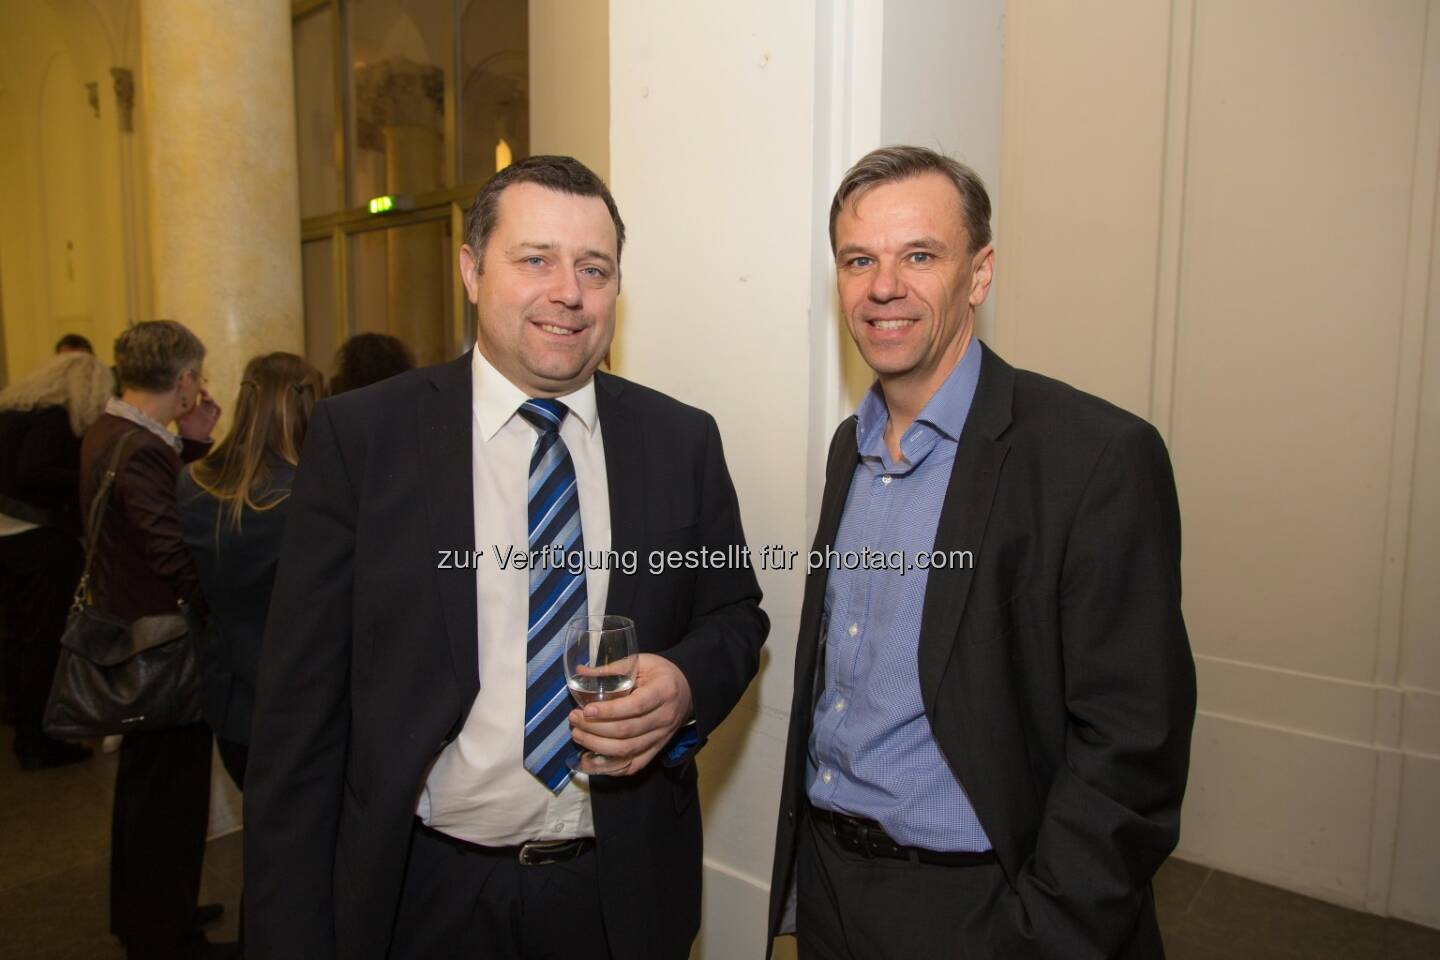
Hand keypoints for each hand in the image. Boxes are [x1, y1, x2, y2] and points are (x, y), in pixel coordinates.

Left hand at [177, 389, 220, 440]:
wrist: (191, 439)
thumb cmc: (184, 428)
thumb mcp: (178, 417)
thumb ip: (176, 410)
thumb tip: (170, 400)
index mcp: (193, 408)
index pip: (195, 397)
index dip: (196, 391)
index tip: (194, 386)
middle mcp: (201, 409)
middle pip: (205, 398)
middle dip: (204, 393)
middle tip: (201, 390)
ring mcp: (208, 414)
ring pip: (212, 403)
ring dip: (210, 399)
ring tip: (206, 398)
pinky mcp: (213, 419)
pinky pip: (217, 412)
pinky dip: (217, 407)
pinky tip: (213, 405)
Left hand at [568, 653, 692, 774]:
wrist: (687, 691)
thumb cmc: (661, 674)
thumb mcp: (642, 662)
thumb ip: (614, 668)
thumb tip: (581, 672)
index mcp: (663, 692)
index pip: (635, 706)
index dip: (609, 711)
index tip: (586, 710)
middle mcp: (665, 718)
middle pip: (627, 731)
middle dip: (595, 728)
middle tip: (574, 719)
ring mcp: (661, 737)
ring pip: (627, 750)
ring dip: (598, 746)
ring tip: (578, 734)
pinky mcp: (656, 750)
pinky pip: (634, 765)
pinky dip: (612, 768)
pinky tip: (592, 760)